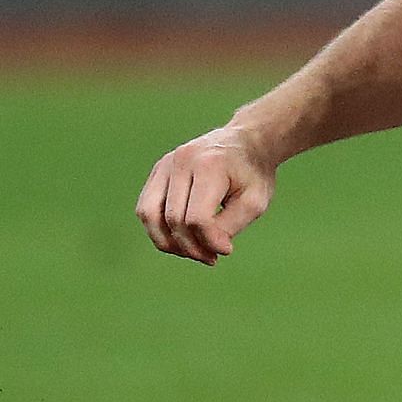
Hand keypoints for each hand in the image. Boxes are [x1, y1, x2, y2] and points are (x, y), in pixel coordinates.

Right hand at [136, 122, 278, 265]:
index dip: (209, 241)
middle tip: (211, 258)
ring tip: (193, 252)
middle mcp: (181, 161)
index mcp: (210, 166)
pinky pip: (146, 207)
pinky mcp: (158, 170)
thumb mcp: (255, 202)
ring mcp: (165, 164)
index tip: (227, 251)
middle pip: (173, 219)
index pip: (197, 217)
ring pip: (149, 214)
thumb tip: (209, 249)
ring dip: (167, 242)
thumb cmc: (253, 175)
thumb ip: (230, 226)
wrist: (247, 143)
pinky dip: (159, 229)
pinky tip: (182, 238)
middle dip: (190, 247)